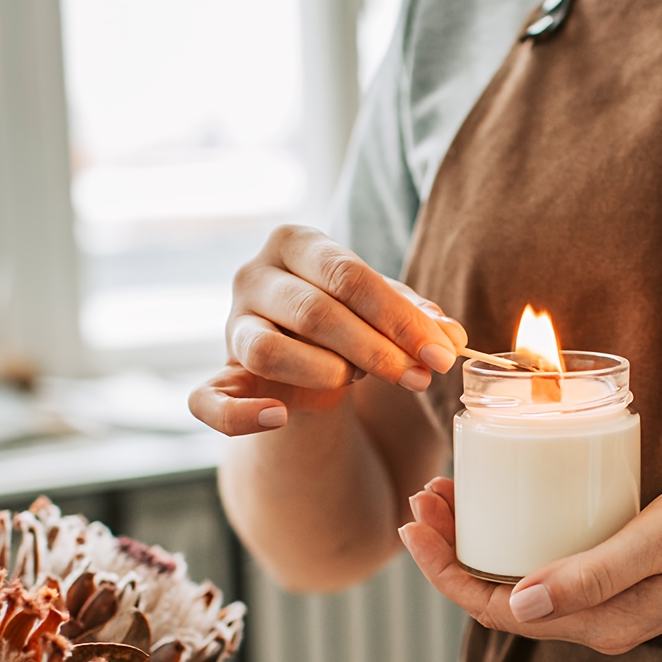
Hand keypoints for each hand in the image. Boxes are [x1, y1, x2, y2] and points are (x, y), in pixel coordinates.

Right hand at [188, 225, 466, 434]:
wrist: (305, 358)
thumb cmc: (349, 321)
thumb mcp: (385, 312)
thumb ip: (416, 319)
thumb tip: (453, 338)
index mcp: (298, 243)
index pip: (350, 276)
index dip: (400, 319)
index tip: (441, 355)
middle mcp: (255, 276)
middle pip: (315, 312)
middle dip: (376, 350)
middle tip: (418, 378)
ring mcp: (231, 327)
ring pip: (268, 350)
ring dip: (324, 373)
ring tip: (356, 381)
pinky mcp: (217, 376)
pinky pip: (208, 401)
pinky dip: (240, 416)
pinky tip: (280, 418)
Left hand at [399, 471, 661, 654]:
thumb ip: (596, 573)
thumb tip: (519, 606)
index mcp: (602, 623)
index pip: (496, 609)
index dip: (446, 571)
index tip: (417, 522)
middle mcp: (596, 623)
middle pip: (497, 597)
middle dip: (450, 552)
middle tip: (425, 497)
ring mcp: (604, 606)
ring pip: (517, 582)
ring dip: (476, 544)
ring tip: (448, 496)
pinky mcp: (614, 582)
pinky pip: (544, 569)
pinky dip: (511, 539)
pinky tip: (500, 508)